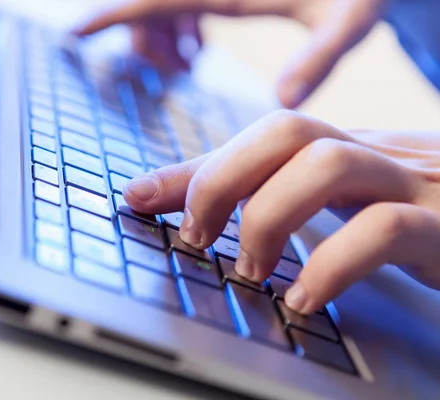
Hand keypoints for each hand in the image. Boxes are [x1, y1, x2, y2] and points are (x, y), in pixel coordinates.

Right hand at [75, 0, 388, 107]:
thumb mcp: (349, 19)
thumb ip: (320, 57)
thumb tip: (285, 102)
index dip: (112, 16)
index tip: (74, 33)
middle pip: (151, 4)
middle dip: (147, 34)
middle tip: (178, 68)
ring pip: (162, 3)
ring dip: (162, 33)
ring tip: (190, 62)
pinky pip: (178, 3)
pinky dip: (175, 27)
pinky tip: (197, 48)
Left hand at [122, 110, 439, 313]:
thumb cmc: (428, 221)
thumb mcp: (349, 206)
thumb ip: (285, 205)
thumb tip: (208, 216)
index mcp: (345, 150)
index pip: (257, 139)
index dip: (192, 167)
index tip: (136, 197)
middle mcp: (375, 156)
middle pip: (285, 130)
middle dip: (222, 180)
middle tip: (197, 237)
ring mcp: (414, 187)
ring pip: (326, 165)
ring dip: (268, 219)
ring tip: (251, 270)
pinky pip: (383, 231)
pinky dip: (331, 265)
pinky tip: (304, 299)